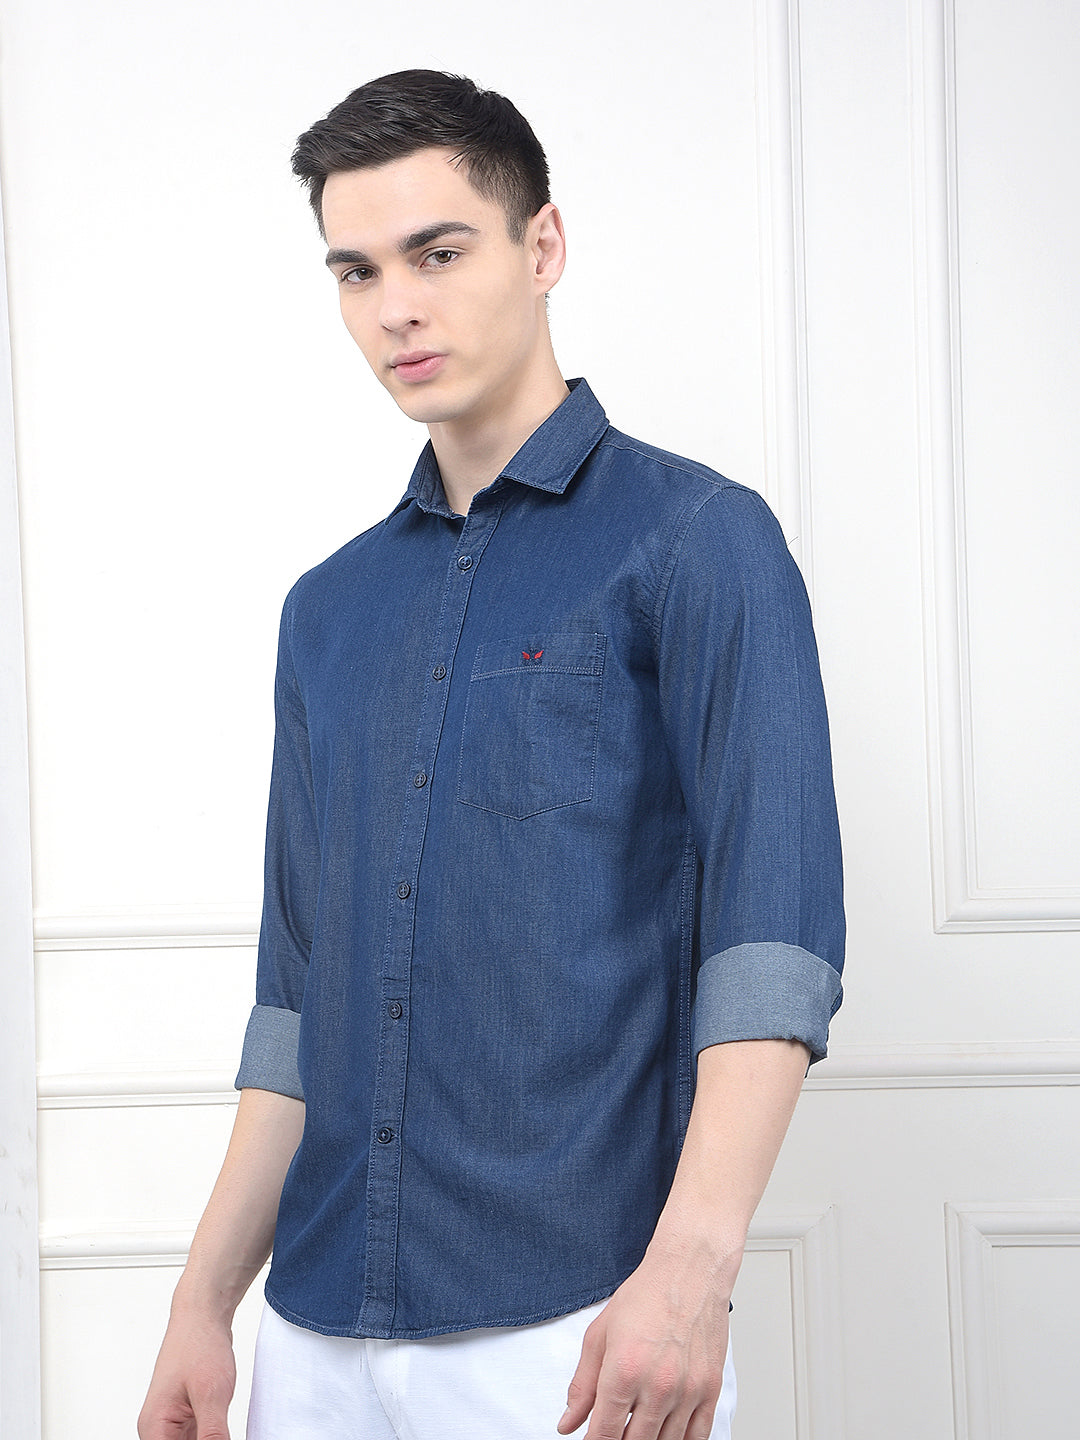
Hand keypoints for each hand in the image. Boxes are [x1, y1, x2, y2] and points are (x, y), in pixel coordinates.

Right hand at [137, 1308, 236, 1439]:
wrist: (203, 1314)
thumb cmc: (200, 1344)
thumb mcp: (211, 1393)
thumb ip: (213, 1434)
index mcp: (154, 1428)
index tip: (218, 1439)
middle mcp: (158, 1430)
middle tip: (223, 1432)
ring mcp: (172, 1424)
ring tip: (222, 1424)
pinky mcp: (186, 1418)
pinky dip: (214, 1439)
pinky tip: (225, 1432)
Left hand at [556, 1246, 730, 1439]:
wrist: (689, 1271)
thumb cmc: (647, 1295)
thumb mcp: (600, 1335)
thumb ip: (582, 1385)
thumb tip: (569, 1423)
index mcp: (624, 1370)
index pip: (604, 1435)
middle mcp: (658, 1385)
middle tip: (615, 1429)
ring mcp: (688, 1391)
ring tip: (637, 1427)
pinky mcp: (711, 1390)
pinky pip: (698, 1437)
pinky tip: (666, 1432)